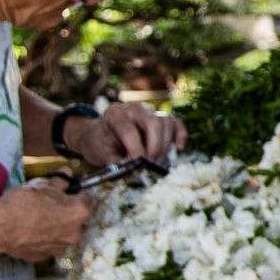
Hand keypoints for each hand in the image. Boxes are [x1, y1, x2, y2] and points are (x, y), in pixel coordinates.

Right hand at [0, 179, 93, 262]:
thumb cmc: (21, 202)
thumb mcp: (42, 184)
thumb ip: (59, 180)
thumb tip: (66, 174)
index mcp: (78, 212)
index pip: (86, 197)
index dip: (77, 191)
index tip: (68, 188)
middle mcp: (74, 233)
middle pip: (76, 217)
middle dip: (66, 210)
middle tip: (50, 203)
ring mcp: (60, 247)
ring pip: (63, 232)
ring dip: (56, 226)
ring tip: (38, 218)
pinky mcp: (45, 257)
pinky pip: (49, 244)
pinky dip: (44, 238)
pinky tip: (31, 230)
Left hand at [71, 101, 187, 165]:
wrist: (100, 137)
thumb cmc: (101, 146)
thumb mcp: (103, 156)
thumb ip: (120, 163)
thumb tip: (136, 170)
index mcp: (114, 114)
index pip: (129, 129)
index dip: (136, 149)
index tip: (139, 165)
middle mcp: (133, 108)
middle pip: (154, 123)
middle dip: (155, 147)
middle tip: (150, 165)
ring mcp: (149, 111)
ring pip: (166, 124)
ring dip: (165, 147)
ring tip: (155, 163)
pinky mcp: (160, 118)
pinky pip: (176, 123)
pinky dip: (180, 135)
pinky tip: (178, 148)